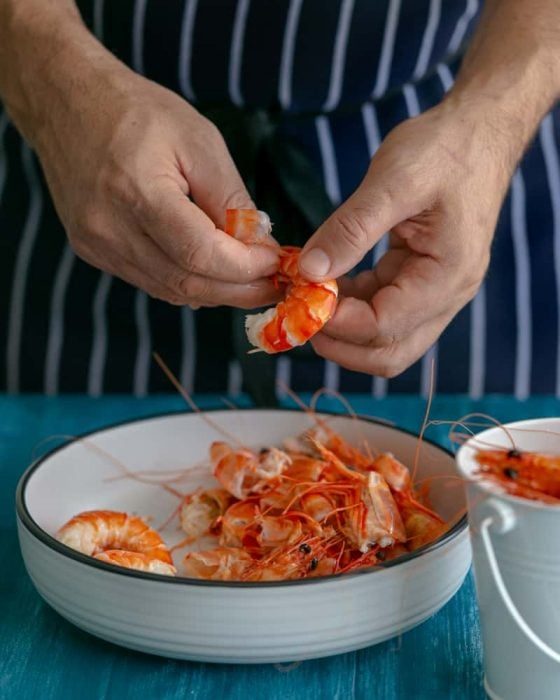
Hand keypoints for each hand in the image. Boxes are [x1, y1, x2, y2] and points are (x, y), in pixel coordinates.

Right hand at [31, 44, 278, 307]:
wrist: (67, 103)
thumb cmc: (138, 113)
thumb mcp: (199, 140)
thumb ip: (230, 198)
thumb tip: (260, 246)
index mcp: (136, 191)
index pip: (199, 253)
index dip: (244, 267)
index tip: (276, 263)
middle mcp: (109, 228)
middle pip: (186, 282)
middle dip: (239, 290)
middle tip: (274, 285)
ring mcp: (97, 245)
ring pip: (169, 291)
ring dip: (217, 293)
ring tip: (251, 283)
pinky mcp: (94, 252)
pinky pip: (151, 282)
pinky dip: (189, 285)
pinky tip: (213, 275)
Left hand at [298, 101, 515, 376]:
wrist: (478, 133)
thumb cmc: (444, 149)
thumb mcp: (393, 181)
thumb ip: (351, 229)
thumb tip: (310, 271)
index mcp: (448, 275)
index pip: (387, 326)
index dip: (339, 324)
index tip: (300, 302)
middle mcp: (447, 295)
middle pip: (390, 352)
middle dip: (341, 345)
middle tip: (298, 319)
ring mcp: (434, 292)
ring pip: (385, 339)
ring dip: (344, 330)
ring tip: (305, 301)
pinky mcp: (419, 281)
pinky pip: (382, 310)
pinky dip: (351, 307)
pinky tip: (326, 284)